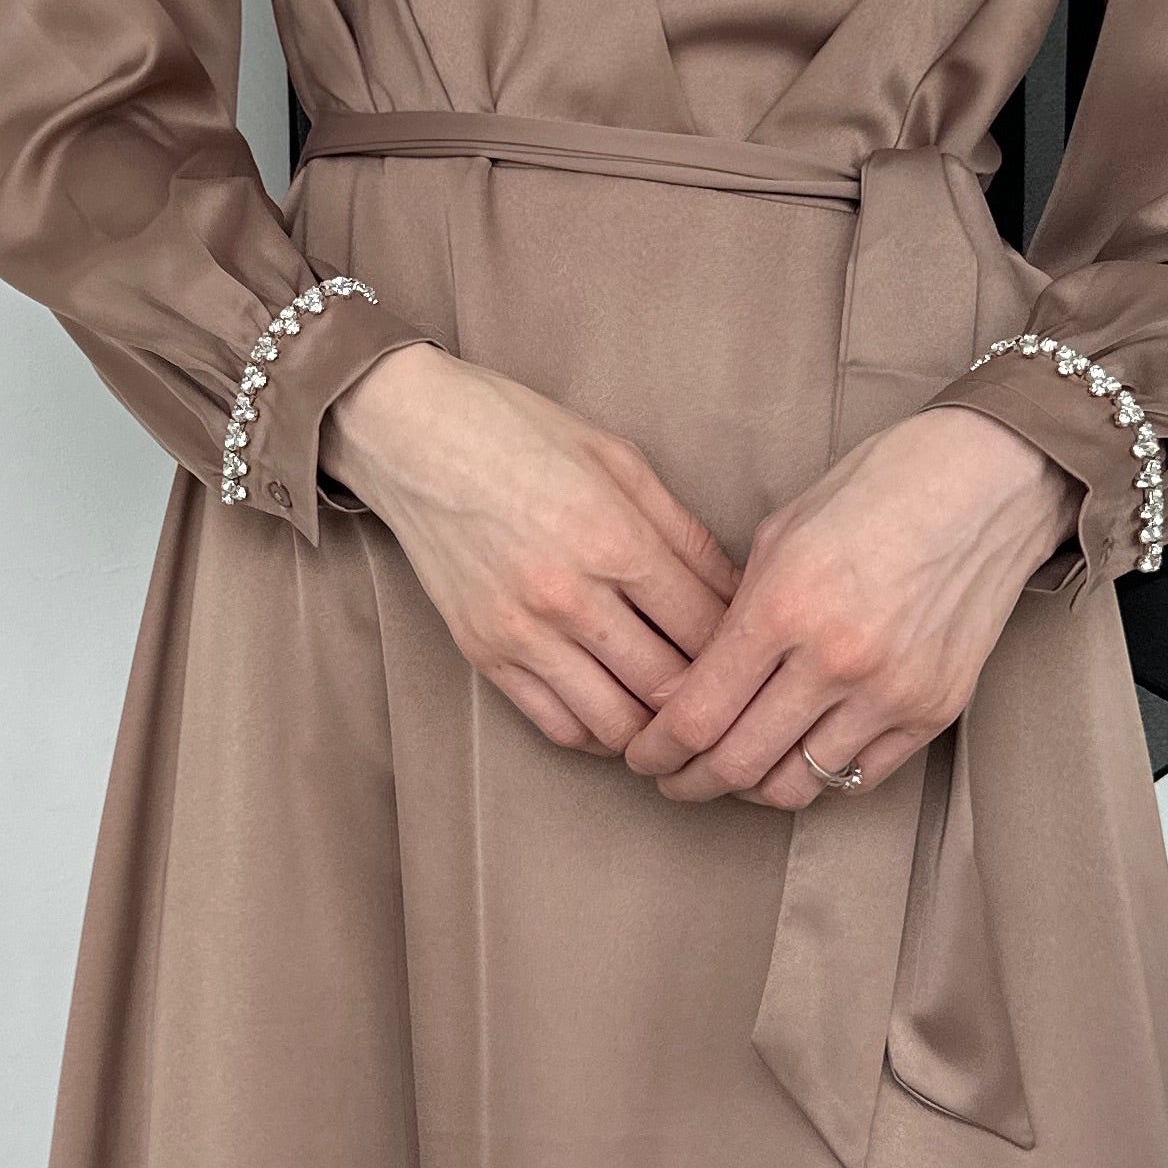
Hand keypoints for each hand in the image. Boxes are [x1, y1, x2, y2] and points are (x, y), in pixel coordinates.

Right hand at [321, 344, 736, 758]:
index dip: (744, 650)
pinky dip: (600, 734)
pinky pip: (557, 725)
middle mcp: (569, 597)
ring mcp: (521, 632)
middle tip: (731, 699)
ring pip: (617, 723)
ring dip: (657, 729)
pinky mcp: (484, 653)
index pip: (707, 629)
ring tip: (679, 717)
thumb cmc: (520, 433)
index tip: (756, 652)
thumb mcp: (619, 460)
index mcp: (613, 539)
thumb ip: (684, 533)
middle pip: (670, 687)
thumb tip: (739, 595)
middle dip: (711, 700)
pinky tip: (621, 715)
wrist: (412, 435)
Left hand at [619, 407, 1077, 809]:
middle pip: (737, 764)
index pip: (696, 715)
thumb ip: (736, 612)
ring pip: (797, 785)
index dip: (655, 749)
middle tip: (671, 777)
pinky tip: (795, 757)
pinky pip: (859, 777)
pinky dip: (818, 776)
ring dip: (750, 790)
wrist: (991, 479)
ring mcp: (892, 692)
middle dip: (688, 781)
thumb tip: (697, 677)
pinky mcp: (936, 710)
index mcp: (785, 606)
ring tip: (730, 774)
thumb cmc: (881, 487)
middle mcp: (837, 660)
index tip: (641, 754)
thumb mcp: (782, 534)